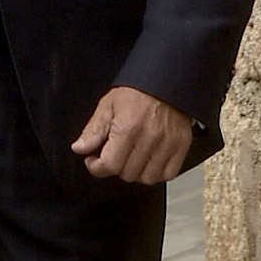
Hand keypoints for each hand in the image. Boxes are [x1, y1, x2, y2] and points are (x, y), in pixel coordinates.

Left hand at [71, 85, 195, 183]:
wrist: (164, 81)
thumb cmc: (137, 92)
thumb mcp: (107, 106)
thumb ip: (93, 131)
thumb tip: (79, 148)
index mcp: (128, 128)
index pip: (109, 165)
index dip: (96, 167)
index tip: (93, 161)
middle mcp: (149, 138)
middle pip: (127, 174)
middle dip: (115, 167)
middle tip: (114, 154)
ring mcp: (167, 144)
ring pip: (148, 178)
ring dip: (136, 172)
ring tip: (131, 157)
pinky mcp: (181, 146)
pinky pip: (168, 174)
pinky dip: (157, 172)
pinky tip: (149, 161)